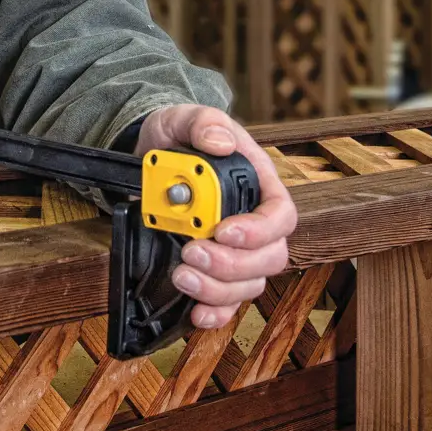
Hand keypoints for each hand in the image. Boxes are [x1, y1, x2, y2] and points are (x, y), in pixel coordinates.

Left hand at [135, 104, 295, 329]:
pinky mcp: (212, 269)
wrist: (151, 158)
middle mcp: (253, 224)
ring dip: (217, 288)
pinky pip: (228, 303)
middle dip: (232, 264)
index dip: (259, 231)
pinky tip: (197, 312)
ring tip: (182, 274)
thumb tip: (219, 142)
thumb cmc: (179, 137)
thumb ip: (205, 123)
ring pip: (248, 285)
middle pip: (269, 258)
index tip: (224, 230)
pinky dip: (216, 313)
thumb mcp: (186, 118)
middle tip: (192, 251)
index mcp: (259, 186)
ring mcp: (235, 251)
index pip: (280, 216)